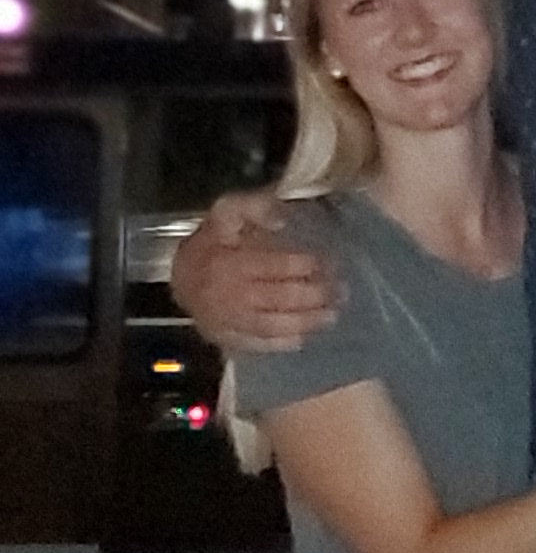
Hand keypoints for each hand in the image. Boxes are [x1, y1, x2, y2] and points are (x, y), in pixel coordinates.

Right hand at [171, 192, 342, 355]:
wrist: (178, 277)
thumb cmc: (210, 243)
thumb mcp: (225, 213)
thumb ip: (253, 207)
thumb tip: (282, 220)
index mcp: (230, 262)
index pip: (276, 266)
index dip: (307, 265)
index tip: (331, 263)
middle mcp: (229, 294)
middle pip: (279, 298)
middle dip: (314, 296)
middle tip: (341, 292)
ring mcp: (227, 320)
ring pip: (272, 325)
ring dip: (305, 322)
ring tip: (331, 316)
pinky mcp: (225, 338)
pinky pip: (256, 344)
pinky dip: (281, 344)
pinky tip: (303, 338)